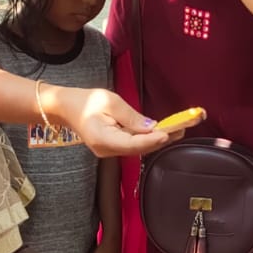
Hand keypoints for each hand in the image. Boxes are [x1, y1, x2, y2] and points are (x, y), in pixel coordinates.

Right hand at [58, 87, 196, 157]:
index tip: (168, 133)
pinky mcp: (114, 148)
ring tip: (179, 129)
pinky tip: (164, 132)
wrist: (68, 108)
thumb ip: (131, 116)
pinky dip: (149, 139)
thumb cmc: (86, 101)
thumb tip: (151, 126)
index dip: (152, 139)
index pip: (132, 143)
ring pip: (139, 148)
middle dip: (162, 139)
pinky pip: (134, 145)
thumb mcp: (109, 101)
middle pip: (139, 148)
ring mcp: (110, 151)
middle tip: (183, 128)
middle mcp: (106, 150)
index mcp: (102, 138)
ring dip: (159, 139)